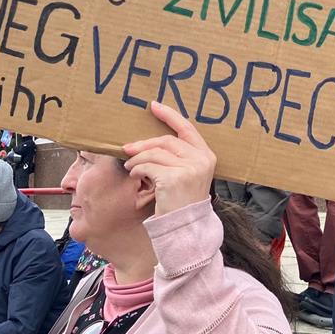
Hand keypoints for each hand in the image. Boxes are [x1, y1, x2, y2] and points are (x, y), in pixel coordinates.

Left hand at [122, 100, 216, 217]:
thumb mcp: (187, 175)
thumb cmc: (182, 201)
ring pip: (154, 153)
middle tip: (127, 148)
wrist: (185, 227)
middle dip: (144, 143)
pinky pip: (148, 166)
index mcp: (207, 155)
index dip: (169, 115)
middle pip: (166, 141)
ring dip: (137, 159)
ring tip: (130, 167)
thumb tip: (149, 141)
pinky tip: (136, 176)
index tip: (154, 106)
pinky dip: (137, 170)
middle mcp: (201, 159)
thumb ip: (178, 156)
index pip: (187, 128)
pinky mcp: (174, 178)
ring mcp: (189, 168)